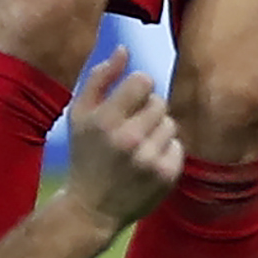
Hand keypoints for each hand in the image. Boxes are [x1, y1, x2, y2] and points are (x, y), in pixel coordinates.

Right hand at [62, 49, 181, 233]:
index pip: (144, 81)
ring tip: (138, 147)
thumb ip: (99, 78)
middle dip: (148, 111)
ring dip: (158, 131)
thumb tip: (123, 49)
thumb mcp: (79, 115)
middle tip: (131, 128)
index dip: (138, 89)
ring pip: (171, 124)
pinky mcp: (166, 176)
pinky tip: (147, 163)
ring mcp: (149, 159)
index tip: (129, 102)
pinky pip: (178, 147)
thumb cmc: (85, 156)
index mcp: (105, 120)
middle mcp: (129, 139)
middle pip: (160, 102)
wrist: (90, 209)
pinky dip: (166, 152)